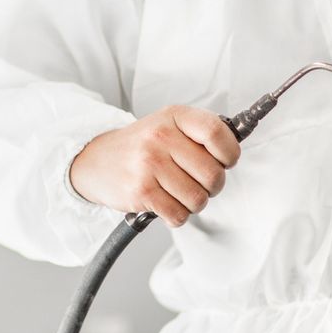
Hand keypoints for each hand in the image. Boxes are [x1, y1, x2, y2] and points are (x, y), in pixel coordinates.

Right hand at [69, 105, 240, 225]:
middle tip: (199, 183)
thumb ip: (200, 134)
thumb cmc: (140, 146)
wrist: (96, 161)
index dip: (229, 153)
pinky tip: (166, 204)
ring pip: (198, 199)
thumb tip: (235, 149)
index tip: (225, 161)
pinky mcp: (141, 191)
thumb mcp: (168, 125)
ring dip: (194, 203)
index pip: (216, 133)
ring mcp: (149, 164)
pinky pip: (179, 215)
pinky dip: (178, 215)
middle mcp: (160, 137)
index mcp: (174, 116)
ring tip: (179, 193)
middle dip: (212, 186)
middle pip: (213, 174)